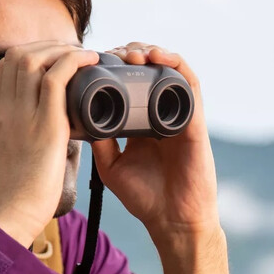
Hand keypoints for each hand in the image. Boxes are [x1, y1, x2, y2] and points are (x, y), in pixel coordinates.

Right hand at [0, 42, 99, 246]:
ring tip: (84, 55)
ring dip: (62, 49)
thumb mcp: (17, 158)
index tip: (54, 58)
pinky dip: (73, 62)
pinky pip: (56, 78)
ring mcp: (24, 116)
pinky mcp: (46, 126)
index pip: (7, 67)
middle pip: (20, 55)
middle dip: (48, 45)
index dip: (32, 53)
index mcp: (1, 117)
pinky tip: (90, 61)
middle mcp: (8, 110)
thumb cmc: (18, 195)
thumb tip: (58, 133)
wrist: (13, 214)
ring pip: (35, 59)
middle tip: (73, 52)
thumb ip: (30, 139)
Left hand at [93, 43, 235, 273]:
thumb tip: (78, 117)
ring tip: (132, 52)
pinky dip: (176, 65)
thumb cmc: (145, 198)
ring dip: (152, 54)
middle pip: (149, 71)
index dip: (116, 67)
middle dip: (131, 54)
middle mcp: (161, 115)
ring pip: (169, 71)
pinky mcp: (195, 121)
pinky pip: (190, 85)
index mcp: (142, 123)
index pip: (130, 84)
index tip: (96, 61)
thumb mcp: (111, 167)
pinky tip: (159, 57)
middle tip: (113, 53)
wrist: (172, 221)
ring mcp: (179, 116)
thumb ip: (99, 142)